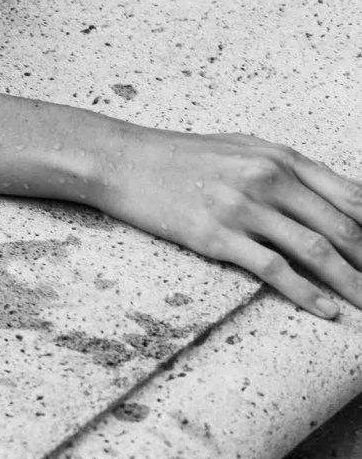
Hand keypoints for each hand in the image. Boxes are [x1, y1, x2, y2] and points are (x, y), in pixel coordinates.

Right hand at [92, 126, 361, 317]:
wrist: (120, 160)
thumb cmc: (177, 156)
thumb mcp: (240, 149)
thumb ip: (283, 170)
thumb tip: (326, 199)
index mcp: (279, 157)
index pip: (351, 196)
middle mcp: (267, 179)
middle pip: (341, 227)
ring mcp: (242, 208)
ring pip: (316, 251)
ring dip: (350, 283)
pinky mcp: (216, 235)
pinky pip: (274, 269)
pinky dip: (307, 293)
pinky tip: (326, 309)